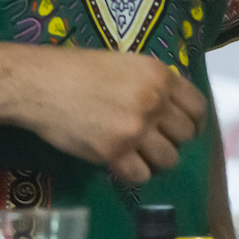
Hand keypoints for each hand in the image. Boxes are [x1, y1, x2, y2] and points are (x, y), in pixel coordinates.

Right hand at [12, 50, 206, 185]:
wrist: (40, 84)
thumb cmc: (78, 69)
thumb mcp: (125, 63)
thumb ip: (154, 82)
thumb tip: (175, 102)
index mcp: (159, 75)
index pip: (197, 107)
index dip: (194, 122)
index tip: (186, 130)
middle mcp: (153, 101)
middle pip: (185, 135)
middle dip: (174, 141)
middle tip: (155, 141)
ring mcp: (135, 128)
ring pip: (168, 159)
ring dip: (157, 160)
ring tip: (141, 155)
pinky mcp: (114, 152)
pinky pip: (142, 175)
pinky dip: (136, 173)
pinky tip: (124, 164)